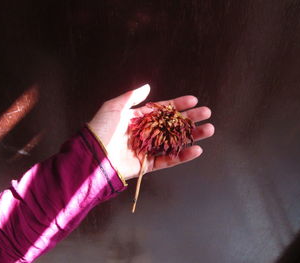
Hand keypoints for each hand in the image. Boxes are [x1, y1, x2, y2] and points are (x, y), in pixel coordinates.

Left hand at [88, 84, 213, 180]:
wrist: (91, 156)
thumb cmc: (100, 129)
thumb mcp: (114, 107)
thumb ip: (131, 97)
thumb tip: (147, 87)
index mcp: (137, 118)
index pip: (162, 110)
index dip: (178, 104)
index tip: (193, 100)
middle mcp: (145, 133)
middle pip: (172, 125)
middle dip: (190, 119)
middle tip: (206, 113)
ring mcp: (147, 149)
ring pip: (174, 142)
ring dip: (192, 136)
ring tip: (208, 130)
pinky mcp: (147, 165)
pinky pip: (168, 160)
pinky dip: (183, 156)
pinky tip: (196, 149)